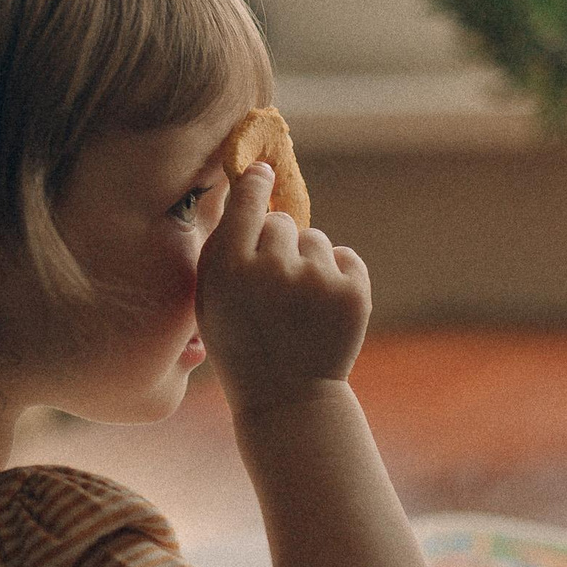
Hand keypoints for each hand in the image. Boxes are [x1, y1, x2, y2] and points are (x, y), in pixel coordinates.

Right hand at [196, 162, 371, 415]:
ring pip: (316, 240)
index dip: (257, 183)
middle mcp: (272, 268)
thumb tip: (254, 185)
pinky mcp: (353, 292)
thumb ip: (225, 245)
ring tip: (298, 306)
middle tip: (273, 287)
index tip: (264, 171)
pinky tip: (322, 309)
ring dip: (310, 262)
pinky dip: (338, 276)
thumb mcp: (213, 298)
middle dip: (278, 244)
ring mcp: (317, 280)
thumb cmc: (241, 342)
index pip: (247, 202)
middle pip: (283, 223)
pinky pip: (346, 257)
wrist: (287, 395)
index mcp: (229, 268)